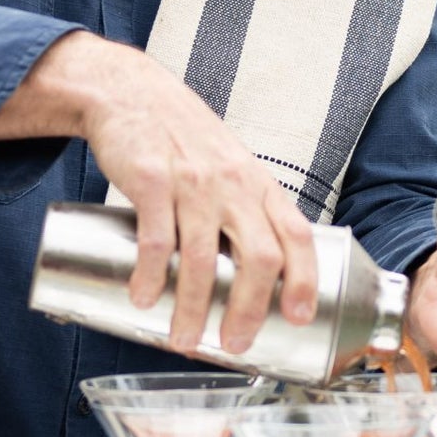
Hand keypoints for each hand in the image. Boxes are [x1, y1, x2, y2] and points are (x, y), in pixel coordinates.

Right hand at [36, 33, 316, 358]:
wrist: (132, 92)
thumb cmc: (185, 139)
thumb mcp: (231, 168)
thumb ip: (245, 212)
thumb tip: (252, 277)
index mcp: (258, 186)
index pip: (297, 235)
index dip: (304, 280)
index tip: (300, 318)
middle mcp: (233, 184)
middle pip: (259, 256)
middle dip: (249, 310)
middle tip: (234, 344)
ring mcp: (193, 182)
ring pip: (203, 257)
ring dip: (192, 306)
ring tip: (182, 339)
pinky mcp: (150, 179)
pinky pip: (155, 237)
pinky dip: (150, 275)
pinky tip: (143, 299)